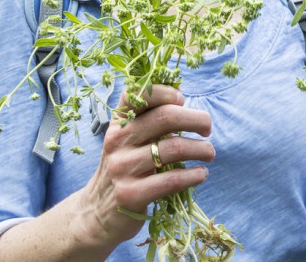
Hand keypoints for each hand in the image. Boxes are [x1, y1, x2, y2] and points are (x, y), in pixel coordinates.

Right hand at [74, 85, 214, 248]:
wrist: (97, 213)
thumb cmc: (125, 168)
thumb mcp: (129, 140)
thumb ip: (149, 119)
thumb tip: (180, 93)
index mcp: (118, 122)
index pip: (138, 94)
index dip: (165, 91)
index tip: (183, 100)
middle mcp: (117, 141)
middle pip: (165, 117)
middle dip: (196, 119)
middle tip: (207, 128)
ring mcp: (122, 167)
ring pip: (174, 148)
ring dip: (201, 149)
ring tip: (209, 153)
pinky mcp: (130, 194)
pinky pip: (171, 180)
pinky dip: (193, 175)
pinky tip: (201, 174)